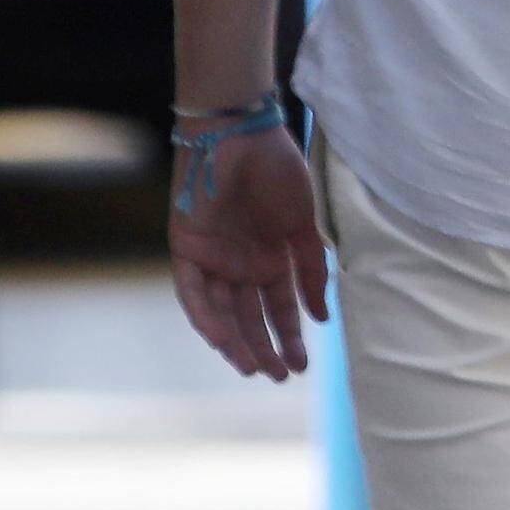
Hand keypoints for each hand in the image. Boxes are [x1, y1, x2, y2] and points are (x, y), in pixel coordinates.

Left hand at [169, 123, 326, 379]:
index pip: (277, 308)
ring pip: (220, 312)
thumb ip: (311, 271)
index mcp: (268, 259)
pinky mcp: (187, 248)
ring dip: (235, 341)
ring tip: (253, 368)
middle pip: (249, 317)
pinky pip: (193, 291)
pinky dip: (205, 316)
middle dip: (264, 347)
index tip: (303, 365)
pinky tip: (222, 340)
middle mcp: (239, 265)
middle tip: (280, 375)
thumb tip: (322, 318)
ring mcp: (213, 258)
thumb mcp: (302, 227)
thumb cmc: (276, 171)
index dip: (289, 336)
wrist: (243, 134)